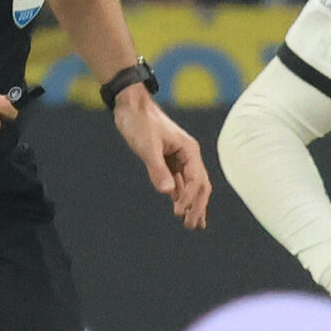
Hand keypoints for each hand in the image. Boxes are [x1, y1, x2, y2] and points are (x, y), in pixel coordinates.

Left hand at [110, 85, 212, 228]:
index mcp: (189, 150)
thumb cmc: (140, 121)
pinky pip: (180, 182)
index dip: (190, 198)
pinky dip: (182, 196)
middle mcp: (188, 155)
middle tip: (191, 226)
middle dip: (197, 206)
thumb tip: (168, 192)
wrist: (130, 105)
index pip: (197, 180)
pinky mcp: (168, 160)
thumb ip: (157, 168)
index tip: (179, 211)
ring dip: (191, 204)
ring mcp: (179, 158)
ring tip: (190, 224)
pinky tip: (180, 208)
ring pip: (191, 186)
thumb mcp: (147, 145)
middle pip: (200, 186)